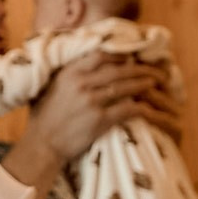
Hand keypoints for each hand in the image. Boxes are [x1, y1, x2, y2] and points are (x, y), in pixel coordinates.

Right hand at [5, 52, 169, 186]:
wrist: (42, 144)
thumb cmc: (44, 117)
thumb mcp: (50, 87)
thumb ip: (67, 74)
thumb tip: (83, 62)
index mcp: (70, 73)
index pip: (101, 55)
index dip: (120, 55)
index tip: (131, 57)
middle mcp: (81, 83)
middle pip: (119, 69)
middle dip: (140, 69)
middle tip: (153, 70)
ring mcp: (92, 101)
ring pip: (127, 86)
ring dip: (144, 84)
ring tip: (155, 84)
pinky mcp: (100, 120)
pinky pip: (128, 108)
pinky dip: (141, 107)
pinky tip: (148, 107)